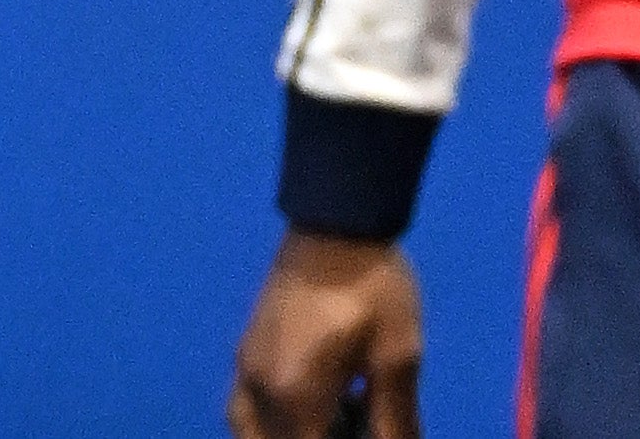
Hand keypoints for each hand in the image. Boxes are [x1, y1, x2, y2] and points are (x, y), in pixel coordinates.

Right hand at [233, 232, 423, 438]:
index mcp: (294, 400)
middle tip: (353, 423)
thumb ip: (396, 417)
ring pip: (252, 431)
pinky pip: (247, 408)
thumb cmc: (372, 289)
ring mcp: (244, 370)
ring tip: (335, 419)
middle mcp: (256, 392)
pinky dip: (273, 421)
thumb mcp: (396, 355)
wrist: (336, 221)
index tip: (368, 432)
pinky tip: (311, 402)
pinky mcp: (245, 350)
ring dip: (288, 434)